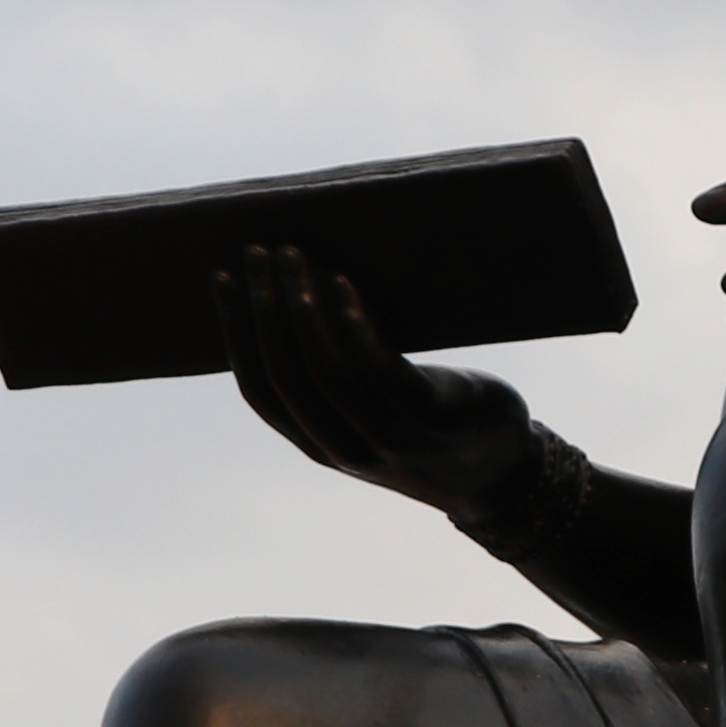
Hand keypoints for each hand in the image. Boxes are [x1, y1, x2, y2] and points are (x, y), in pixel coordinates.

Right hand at [219, 246, 541, 510]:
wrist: (501, 475)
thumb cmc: (426, 428)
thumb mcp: (367, 417)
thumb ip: (330, 384)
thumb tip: (290, 299)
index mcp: (319, 445)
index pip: (260, 390)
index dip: (236, 332)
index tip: (224, 276)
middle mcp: (346, 448)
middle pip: (288, 374)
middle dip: (264, 308)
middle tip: (257, 251)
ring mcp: (390, 438)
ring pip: (330, 370)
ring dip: (305, 307)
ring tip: (296, 255)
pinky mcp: (432, 419)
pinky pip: (382, 370)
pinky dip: (356, 325)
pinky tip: (345, 284)